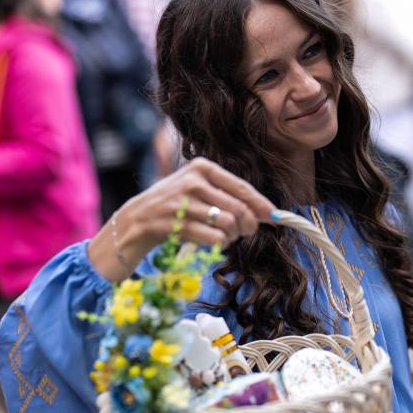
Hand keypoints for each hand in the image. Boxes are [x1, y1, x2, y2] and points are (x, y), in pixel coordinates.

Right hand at [88, 158, 274, 280]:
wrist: (136, 219)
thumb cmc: (174, 205)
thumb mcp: (197, 189)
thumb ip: (229, 195)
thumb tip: (268, 213)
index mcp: (201, 167)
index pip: (241, 187)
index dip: (261, 204)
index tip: (275, 217)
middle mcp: (193, 181)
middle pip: (238, 208)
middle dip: (248, 224)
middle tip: (246, 232)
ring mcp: (183, 203)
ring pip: (228, 224)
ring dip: (232, 235)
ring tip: (225, 236)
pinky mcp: (176, 224)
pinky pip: (215, 239)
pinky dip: (220, 244)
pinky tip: (213, 242)